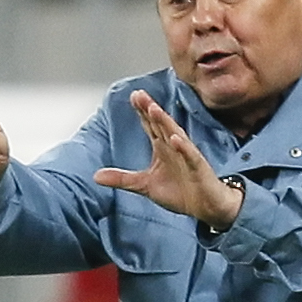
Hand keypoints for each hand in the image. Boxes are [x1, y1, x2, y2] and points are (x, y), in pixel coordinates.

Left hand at [93, 90, 242, 228]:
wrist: (206, 207)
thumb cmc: (180, 192)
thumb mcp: (145, 185)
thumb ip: (122, 179)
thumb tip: (95, 176)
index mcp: (162, 148)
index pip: (150, 126)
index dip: (141, 112)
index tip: (133, 96)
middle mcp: (174, 148)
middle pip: (161, 125)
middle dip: (150, 109)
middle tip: (139, 94)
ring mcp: (187, 156)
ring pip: (175, 135)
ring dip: (165, 122)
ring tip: (154, 109)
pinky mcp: (198, 168)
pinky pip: (190, 156)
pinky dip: (183, 148)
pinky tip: (175, 139)